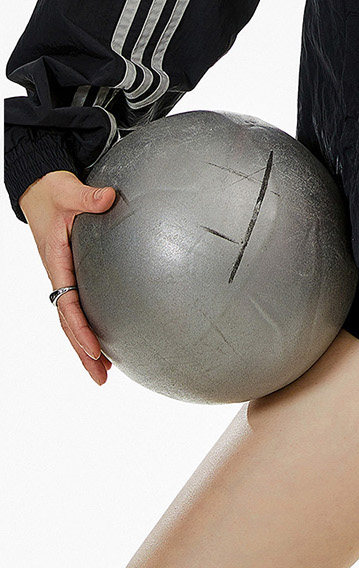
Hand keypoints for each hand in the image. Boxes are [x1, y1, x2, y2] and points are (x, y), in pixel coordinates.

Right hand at [18, 170, 116, 383]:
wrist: (40, 190)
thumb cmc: (53, 192)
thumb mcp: (67, 190)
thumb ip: (87, 197)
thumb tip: (108, 199)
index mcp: (55, 260)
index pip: (68, 301)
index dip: (80, 327)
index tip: (94, 347)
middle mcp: (57, 274)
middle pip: (68, 322)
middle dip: (83, 351)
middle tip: (100, 377)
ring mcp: (63, 277)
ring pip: (71, 320)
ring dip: (84, 346)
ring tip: (102, 373)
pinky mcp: (70, 274)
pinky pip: (77, 306)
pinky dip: (86, 327)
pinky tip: (102, 342)